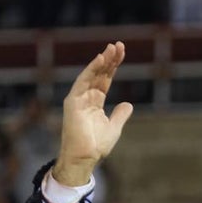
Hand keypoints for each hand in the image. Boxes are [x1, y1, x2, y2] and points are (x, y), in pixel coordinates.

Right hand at [53, 41, 134, 186]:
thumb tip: (128, 104)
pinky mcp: (72, 101)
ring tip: (112, 48)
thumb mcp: (114, 128)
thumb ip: (120, 114)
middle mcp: (86, 97)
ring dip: (102, 61)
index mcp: (95, 102)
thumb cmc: (96, 146)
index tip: (121, 53)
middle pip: (99, 74)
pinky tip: (101, 59)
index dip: (113, 66)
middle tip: (119, 45)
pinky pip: (83, 81)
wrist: (84, 157)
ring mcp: (78, 98)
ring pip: (91, 74)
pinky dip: (91, 69)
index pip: (105, 79)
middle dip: (109, 59)